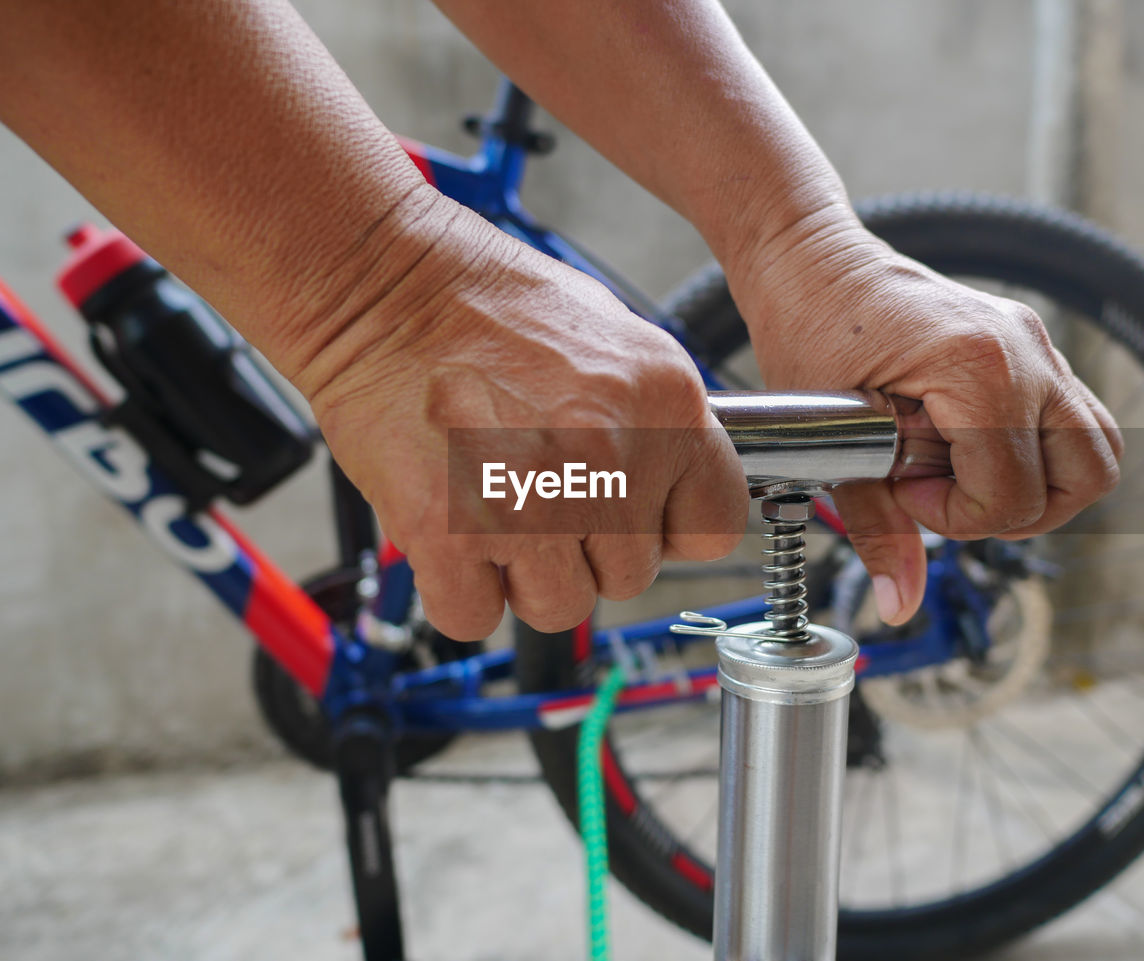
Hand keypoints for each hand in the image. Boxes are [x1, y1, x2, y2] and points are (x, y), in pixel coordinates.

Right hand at [296, 211, 745, 640]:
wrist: (383, 284)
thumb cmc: (487, 303)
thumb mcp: (615, 339)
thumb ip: (656, 424)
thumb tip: (671, 487)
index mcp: (666, 408)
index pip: (713, 527)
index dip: (668, 530)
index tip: (638, 521)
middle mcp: (611, 461)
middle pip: (631, 577)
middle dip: (587, 551)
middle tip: (541, 496)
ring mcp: (533, 503)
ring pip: (560, 607)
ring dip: (525, 575)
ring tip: (492, 508)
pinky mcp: (452, 533)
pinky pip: (475, 617)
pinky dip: (459, 591)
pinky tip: (450, 530)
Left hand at [726, 206, 1122, 624]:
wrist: (809, 260)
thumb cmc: (807, 329)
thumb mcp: (829, 438)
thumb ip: (875, 524)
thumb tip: (901, 603)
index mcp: (981, 369)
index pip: (1014, 492)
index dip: (956, 517)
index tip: (904, 490)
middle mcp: (1026, 351)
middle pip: (1085, 475)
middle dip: (1016, 511)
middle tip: (945, 499)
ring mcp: (1035, 342)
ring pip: (1094, 447)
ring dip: (1040, 485)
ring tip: (964, 480)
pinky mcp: (1028, 341)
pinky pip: (1070, 413)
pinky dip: (1035, 450)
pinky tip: (968, 448)